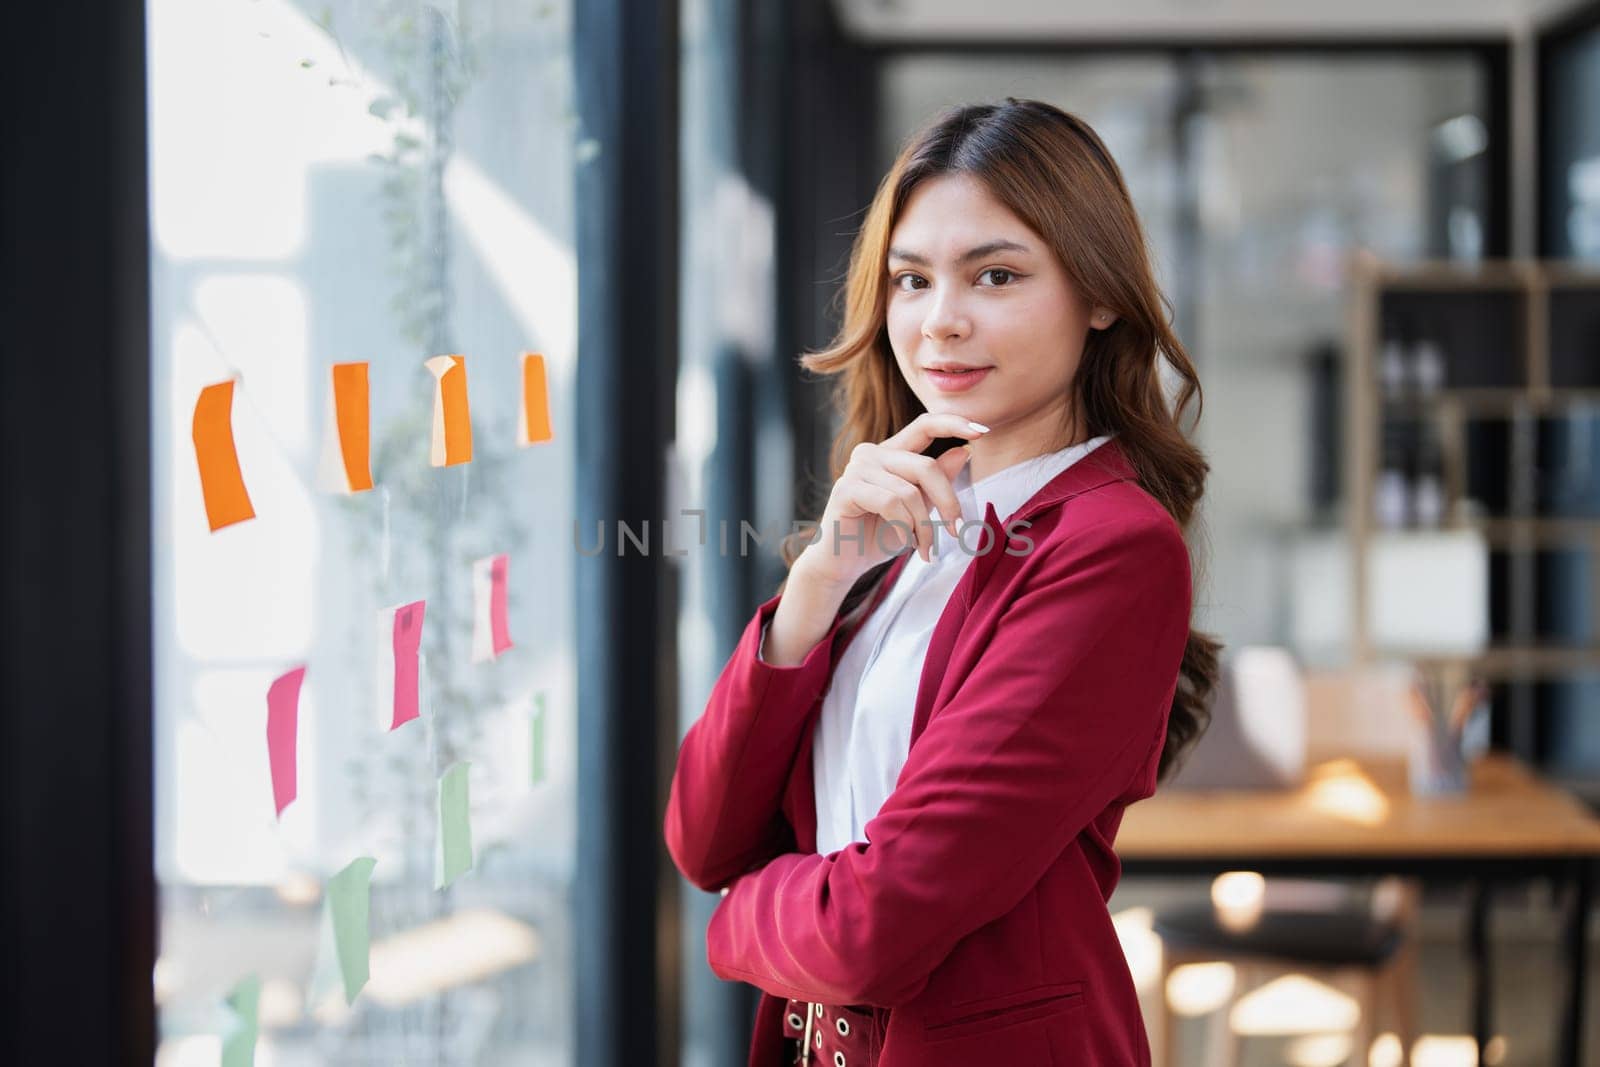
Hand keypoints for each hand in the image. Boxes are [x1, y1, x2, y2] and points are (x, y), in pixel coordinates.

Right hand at [798, 411, 987, 589]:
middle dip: (947, 502)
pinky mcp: (846, 490)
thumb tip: (963, 452)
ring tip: (925, 549)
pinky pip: (890, 504)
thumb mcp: (918, 508)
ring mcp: (856, 469)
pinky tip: (904, 543)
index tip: (982, 431)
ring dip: (924, 527)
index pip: (924, 425)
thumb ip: (936, 481)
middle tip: (956, 531)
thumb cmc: (880, 534)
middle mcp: (872, 454)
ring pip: (910, 492)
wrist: (844, 564)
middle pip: (925, 466)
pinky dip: (904, 528)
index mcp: (890, 452)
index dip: (953, 423)